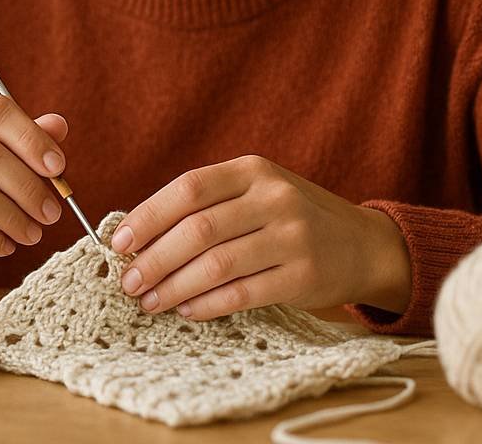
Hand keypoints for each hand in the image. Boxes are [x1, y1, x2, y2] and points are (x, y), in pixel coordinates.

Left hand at [109, 155, 410, 319]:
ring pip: (216, 264)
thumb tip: (139, 236)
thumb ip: (209, 206)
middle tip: (129, 281)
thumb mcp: (257, 193)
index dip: (148, 215)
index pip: (189, 187)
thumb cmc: (292, 219)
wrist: (363, 244)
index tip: (118, 242)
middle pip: (198, 229)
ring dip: (174, 287)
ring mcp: (292, 236)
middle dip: (154, 259)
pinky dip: (207, 305)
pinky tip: (186, 311)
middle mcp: (274, 198)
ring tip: (149, 302)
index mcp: (253, 171)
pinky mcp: (303, 275)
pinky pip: (242, 294)